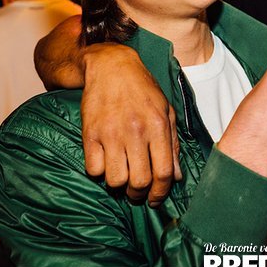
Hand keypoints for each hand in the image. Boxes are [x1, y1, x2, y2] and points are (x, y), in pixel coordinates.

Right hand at [80, 43, 181, 203]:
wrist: (111, 67)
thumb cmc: (142, 89)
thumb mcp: (165, 111)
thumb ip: (173, 144)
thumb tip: (177, 176)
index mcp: (158, 126)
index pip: (164, 172)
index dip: (161, 193)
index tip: (155, 199)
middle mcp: (135, 131)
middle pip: (139, 181)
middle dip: (139, 194)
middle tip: (137, 192)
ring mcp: (111, 133)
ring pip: (115, 180)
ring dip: (119, 185)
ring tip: (122, 176)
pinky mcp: (90, 134)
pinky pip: (93, 169)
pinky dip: (99, 172)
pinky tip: (105, 162)